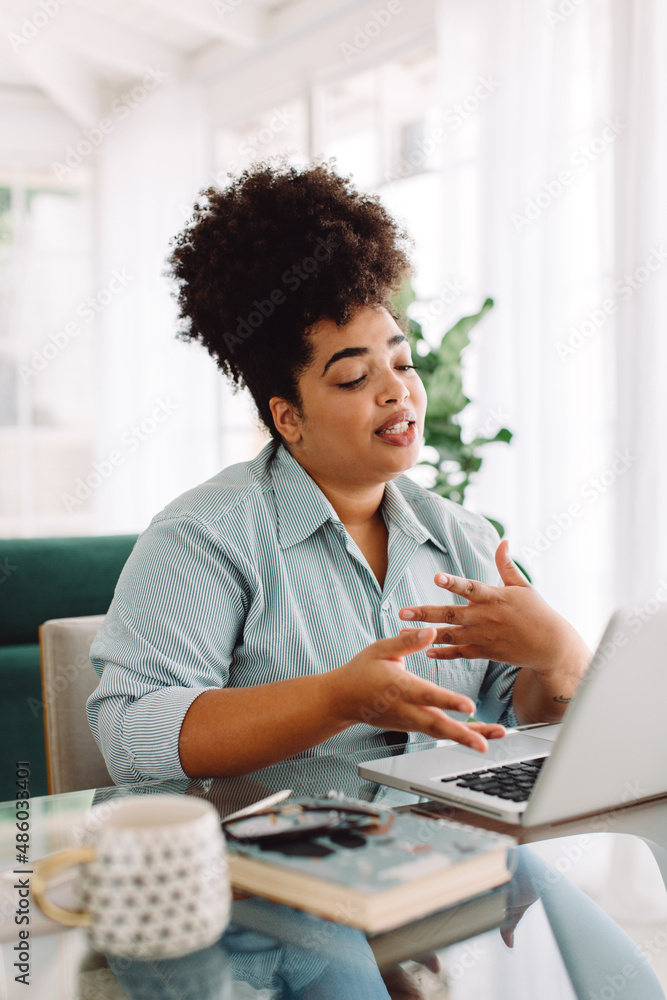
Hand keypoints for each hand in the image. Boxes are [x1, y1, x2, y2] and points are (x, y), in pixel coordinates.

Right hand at [327, 627, 504, 751]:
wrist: (343, 699)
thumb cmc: (362, 671)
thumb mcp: (381, 649)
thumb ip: (407, 641)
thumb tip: (431, 631)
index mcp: (399, 686)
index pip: (427, 695)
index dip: (448, 701)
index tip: (469, 706)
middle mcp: (406, 708)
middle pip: (437, 724)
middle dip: (463, 734)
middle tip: (484, 744)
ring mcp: (409, 721)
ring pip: (440, 732)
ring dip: (466, 737)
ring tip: (491, 741)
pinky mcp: (412, 726)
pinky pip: (437, 732)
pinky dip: (458, 735)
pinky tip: (478, 736)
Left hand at [398, 540, 589, 676]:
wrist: (550, 646)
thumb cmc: (537, 612)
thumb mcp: (523, 586)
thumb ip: (506, 565)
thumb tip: (503, 541)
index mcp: (494, 597)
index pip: (470, 587)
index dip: (453, 582)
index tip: (436, 577)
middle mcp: (485, 617)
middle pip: (451, 614)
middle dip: (425, 613)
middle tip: (402, 611)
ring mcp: (483, 636)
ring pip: (449, 635)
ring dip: (425, 634)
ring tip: (403, 631)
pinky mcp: (485, 652)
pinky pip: (460, 653)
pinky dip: (443, 653)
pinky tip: (425, 651)